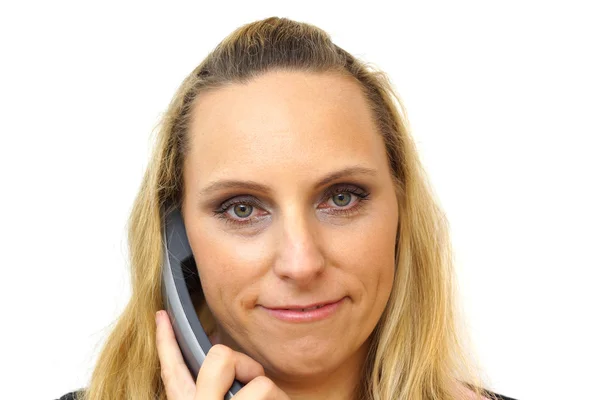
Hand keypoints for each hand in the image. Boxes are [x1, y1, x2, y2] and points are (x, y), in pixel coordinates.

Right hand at [155, 310, 289, 398]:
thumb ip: (214, 390)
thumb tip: (224, 364)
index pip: (173, 371)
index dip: (166, 341)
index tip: (162, 316)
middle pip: (220, 357)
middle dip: (245, 365)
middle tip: (252, 387)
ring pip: (260, 382)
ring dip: (271, 395)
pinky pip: (274, 394)